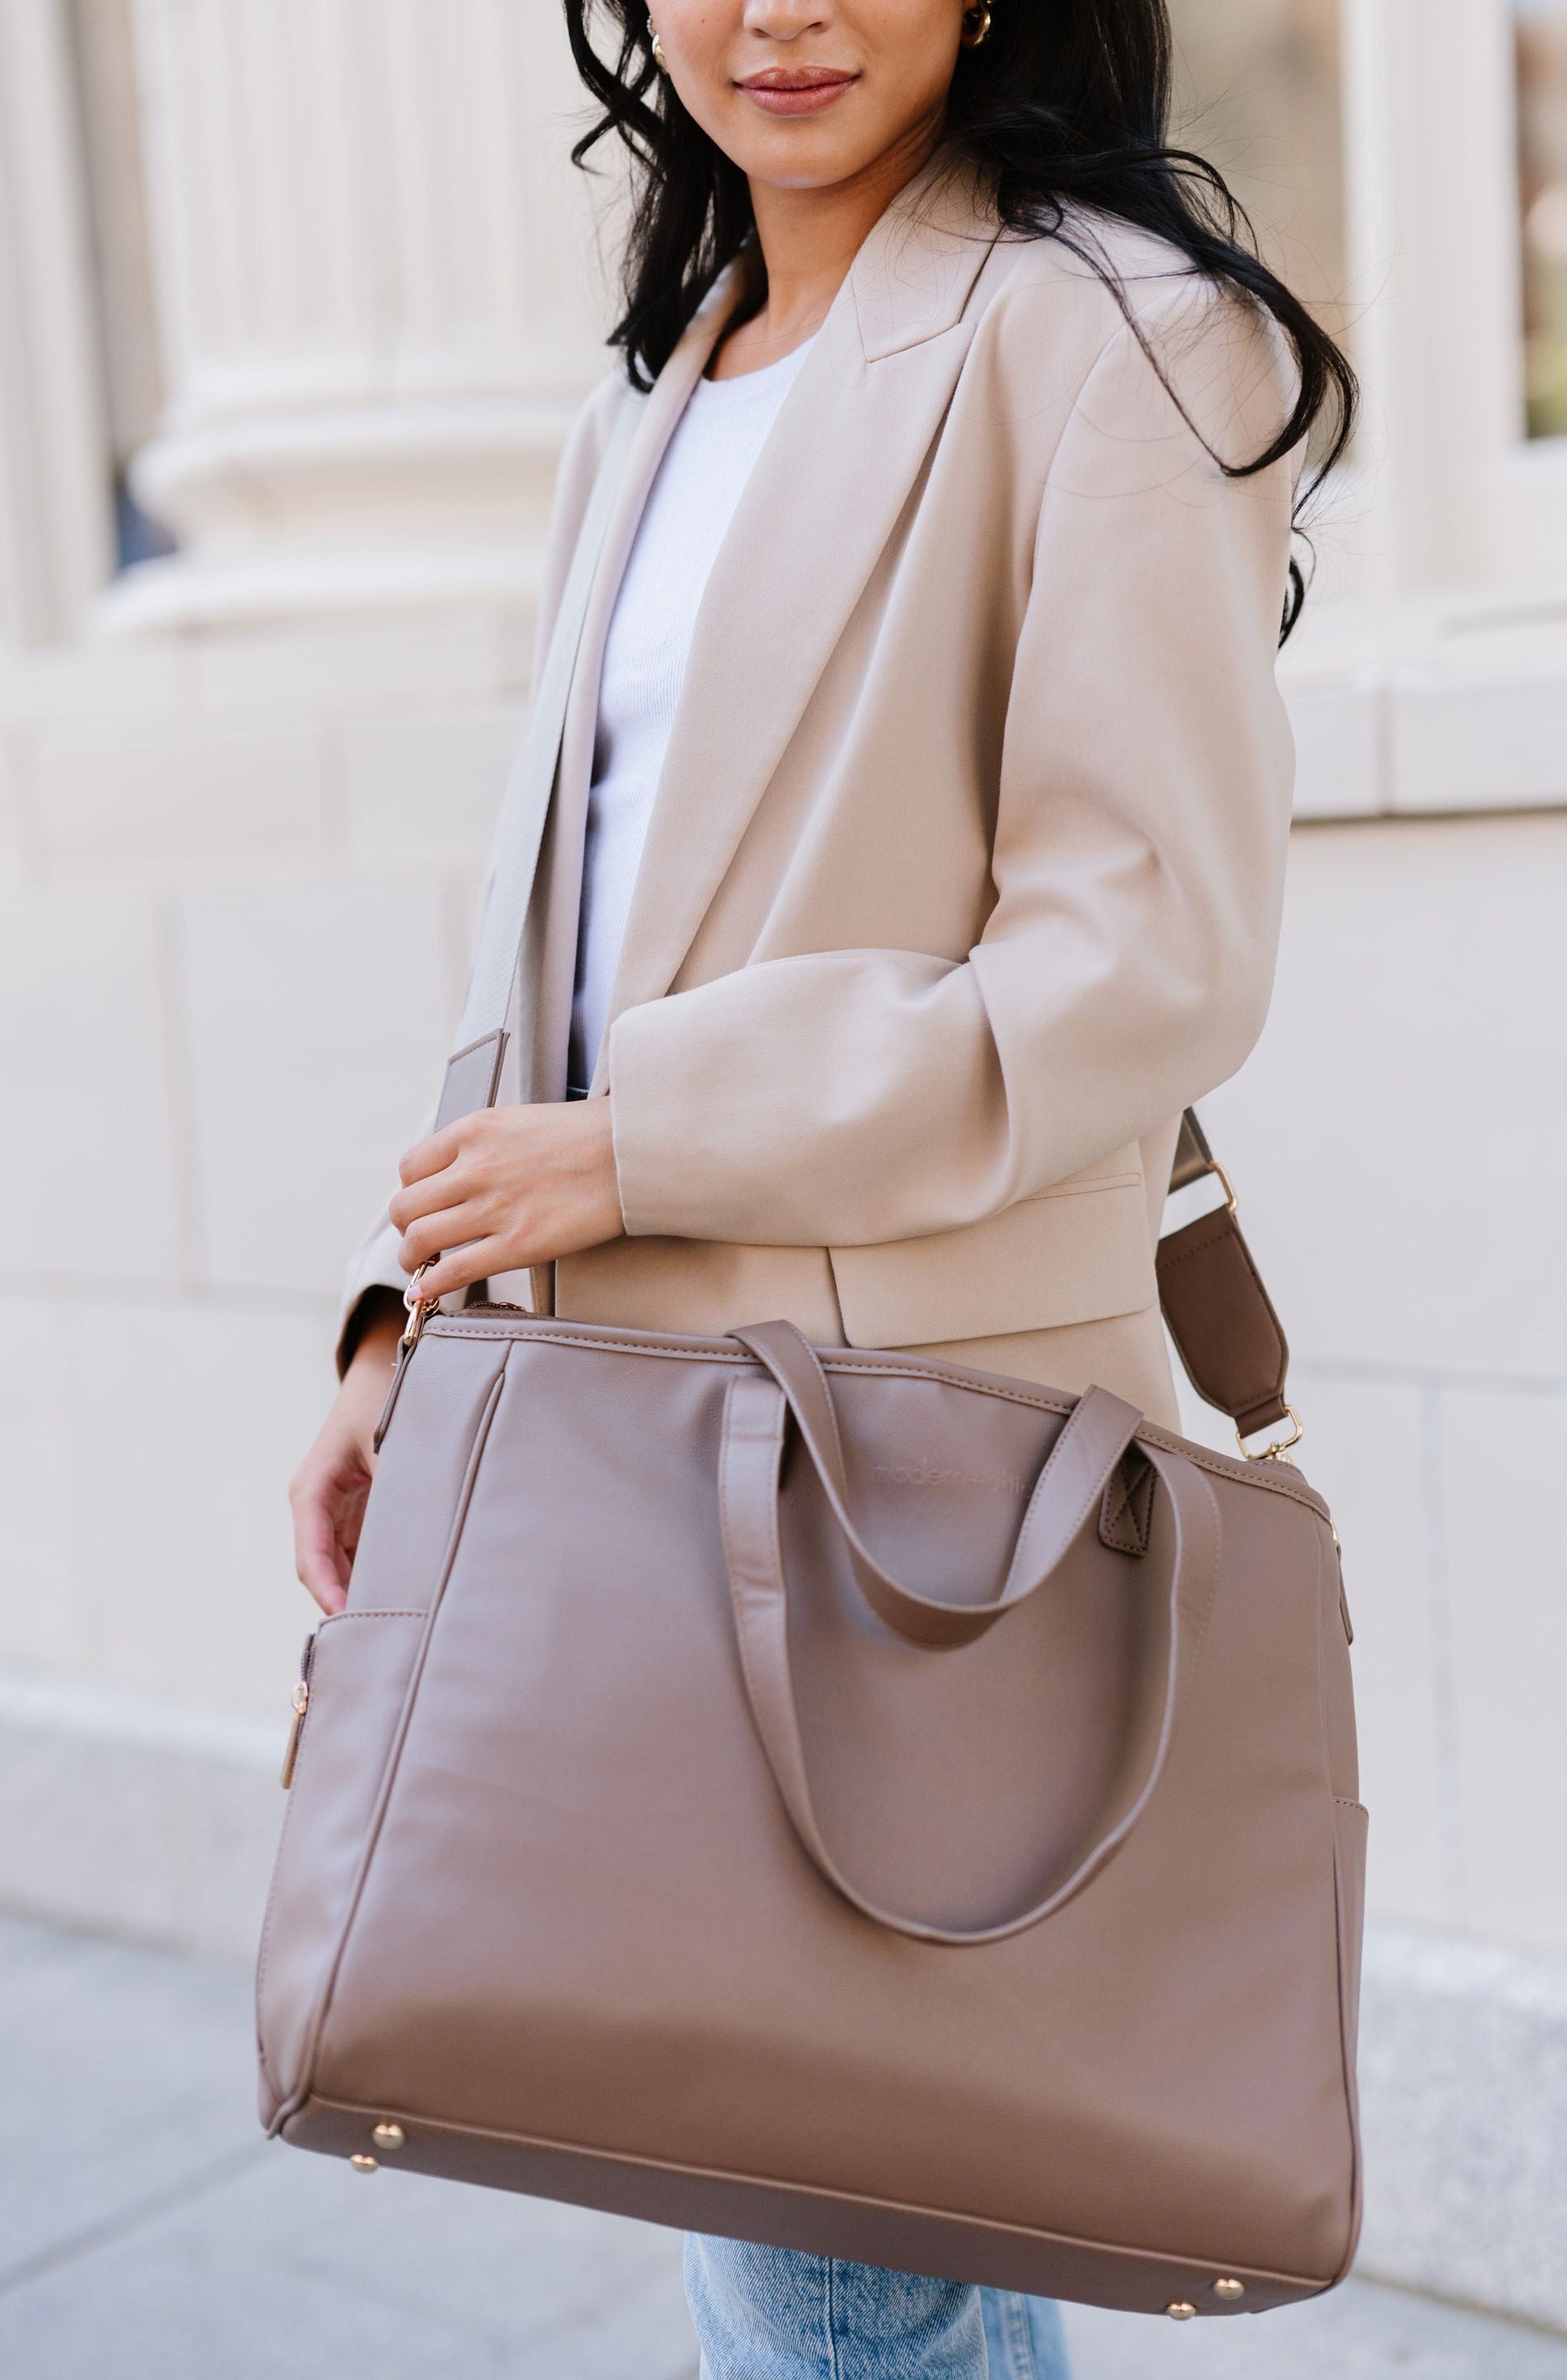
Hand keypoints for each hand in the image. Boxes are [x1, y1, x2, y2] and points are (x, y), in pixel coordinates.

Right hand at [289, 1307, 402, 1615]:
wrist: (387, 1365)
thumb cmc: (386, 1396)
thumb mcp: (392, 1439)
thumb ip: (399, 1484)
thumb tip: (420, 1535)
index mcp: (312, 1489)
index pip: (313, 1556)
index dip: (330, 1592)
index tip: (353, 1621)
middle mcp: (317, 1506)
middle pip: (327, 1572)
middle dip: (352, 1605)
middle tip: (387, 1641)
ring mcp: (336, 1513)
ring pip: (345, 1569)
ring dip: (367, 1594)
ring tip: (402, 1629)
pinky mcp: (358, 1514)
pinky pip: (363, 1557)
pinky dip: (380, 1577)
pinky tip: (410, 1599)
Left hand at [388, 1098, 624, 1303]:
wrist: (634, 1153)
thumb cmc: (592, 1135)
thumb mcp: (523, 1120)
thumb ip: (488, 1143)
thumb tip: (468, 1170)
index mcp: (474, 1132)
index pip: (411, 1168)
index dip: (412, 1192)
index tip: (425, 1206)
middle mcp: (474, 1168)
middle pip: (405, 1207)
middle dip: (408, 1228)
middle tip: (422, 1239)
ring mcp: (493, 1208)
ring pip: (419, 1240)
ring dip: (413, 1259)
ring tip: (423, 1266)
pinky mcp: (516, 1245)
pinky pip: (453, 1270)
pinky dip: (429, 1286)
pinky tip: (425, 1293)